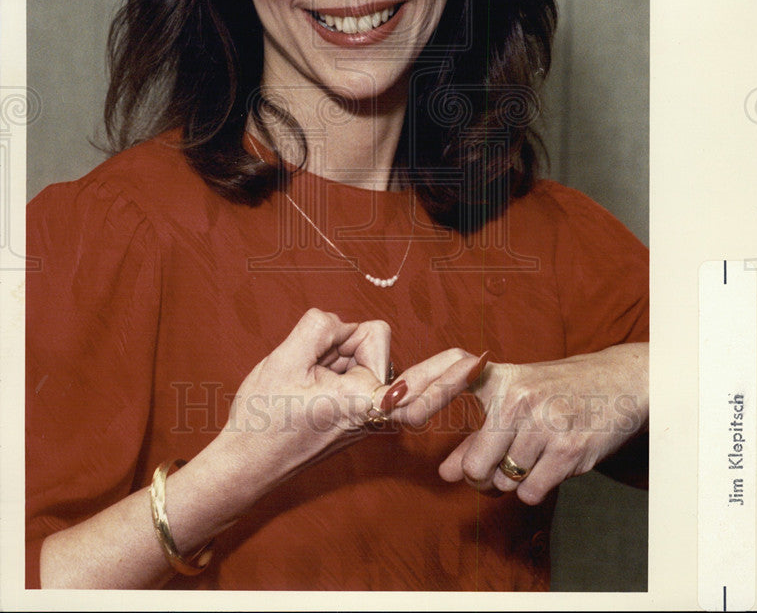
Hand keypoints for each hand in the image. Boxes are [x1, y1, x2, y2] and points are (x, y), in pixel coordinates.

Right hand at [215, 308, 482, 508]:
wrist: (244, 464)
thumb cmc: (262, 419)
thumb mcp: (283, 360)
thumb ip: (321, 328)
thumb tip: (342, 326)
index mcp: (360, 405)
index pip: (416, 387)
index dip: (448, 376)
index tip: (478, 361)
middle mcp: (372, 413)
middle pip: (375, 344)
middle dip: (347, 343)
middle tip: (312, 361)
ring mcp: (365, 414)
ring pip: (361, 352)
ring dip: (332, 353)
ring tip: (299, 379)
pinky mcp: (356, 412)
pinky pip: (354, 368)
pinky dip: (334, 362)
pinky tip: (311, 372)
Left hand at [437, 343, 647, 503]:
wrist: (616, 384)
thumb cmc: (555, 391)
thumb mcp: (515, 399)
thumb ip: (477, 434)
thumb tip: (447, 473)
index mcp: (499, 376)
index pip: (452, 369)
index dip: (424, 388)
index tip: (402, 410)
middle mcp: (518, 396)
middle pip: (476, 463)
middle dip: (480, 476)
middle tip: (494, 464)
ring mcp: (544, 422)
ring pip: (503, 480)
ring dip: (511, 479)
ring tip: (530, 453)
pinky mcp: (568, 449)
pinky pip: (530, 491)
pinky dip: (534, 487)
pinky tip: (548, 463)